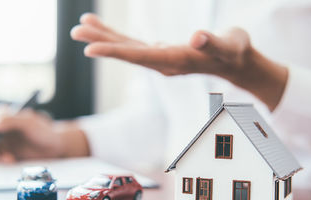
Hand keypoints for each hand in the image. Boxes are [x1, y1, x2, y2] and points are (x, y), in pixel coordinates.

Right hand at [0, 104, 89, 162]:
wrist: (58, 145)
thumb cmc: (45, 130)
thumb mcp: (28, 122)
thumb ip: (10, 120)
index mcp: (7, 117)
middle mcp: (4, 130)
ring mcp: (7, 142)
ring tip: (3, 157)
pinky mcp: (11, 154)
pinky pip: (1, 158)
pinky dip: (3, 159)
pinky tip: (11, 159)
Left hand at [72, 13, 249, 76]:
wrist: (236, 62)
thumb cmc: (235, 52)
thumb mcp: (230, 45)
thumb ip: (214, 43)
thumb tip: (197, 37)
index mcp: (176, 60)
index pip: (140, 57)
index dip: (115, 53)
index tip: (90, 49)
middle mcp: (163, 63)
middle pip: (127, 53)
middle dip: (101, 43)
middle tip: (75, 32)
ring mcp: (160, 59)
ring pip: (128, 49)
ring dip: (104, 38)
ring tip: (82, 26)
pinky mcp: (161, 53)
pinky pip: (135, 45)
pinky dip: (118, 37)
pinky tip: (105, 30)